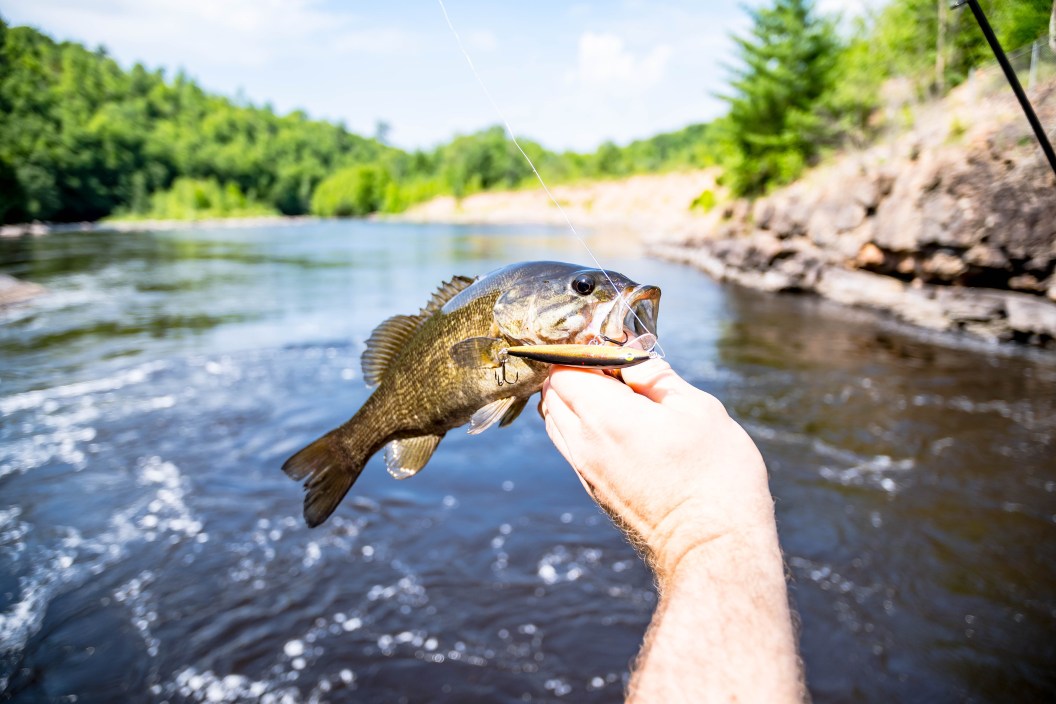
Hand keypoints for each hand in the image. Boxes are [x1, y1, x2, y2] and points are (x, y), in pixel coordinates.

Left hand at [540, 359, 776, 581]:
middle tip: (616, 368)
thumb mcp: (697, 409)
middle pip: (553, 395)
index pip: (561, 369)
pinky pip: (572, 447)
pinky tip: (623, 428)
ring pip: (557, 423)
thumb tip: (634, 359)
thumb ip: (658, 378)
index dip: (582, 351)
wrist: (711, 548)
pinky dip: (583, 428)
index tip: (611, 346)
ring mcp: (586, 471)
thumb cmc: (714, 476)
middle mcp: (584, 444)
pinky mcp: (595, 491)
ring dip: (576, 402)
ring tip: (620, 396)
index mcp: (604, 416)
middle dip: (575, 373)